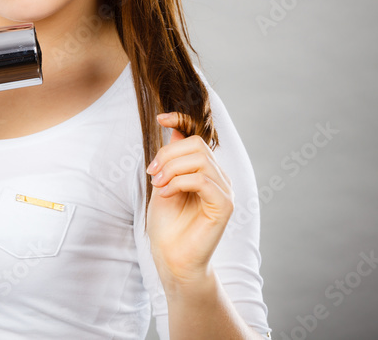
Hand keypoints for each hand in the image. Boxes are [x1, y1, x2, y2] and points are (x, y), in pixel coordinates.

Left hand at [146, 112, 233, 288]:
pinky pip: (202, 181)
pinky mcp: (224, 205)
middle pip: (196, 145)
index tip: (161, 118)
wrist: (172, 259)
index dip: (182, 121)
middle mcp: (218, 177)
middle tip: (152, 174)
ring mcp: (224, 190)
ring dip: (172, 170)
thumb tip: (175, 130)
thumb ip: (171, 160)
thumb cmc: (167, 226)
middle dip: (168, 155)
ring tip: (158, 186)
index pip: (198, 137)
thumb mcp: (163, 185)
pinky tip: (167, 194)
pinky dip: (179, 183)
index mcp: (205, 170)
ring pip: (199, 160)